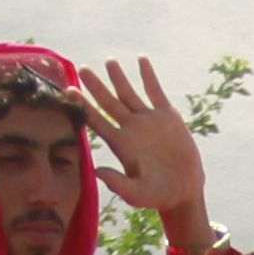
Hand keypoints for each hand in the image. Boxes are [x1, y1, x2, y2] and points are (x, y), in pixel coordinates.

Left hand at [69, 57, 215, 254]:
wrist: (184, 190)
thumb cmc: (158, 195)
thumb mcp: (137, 194)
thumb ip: (118, 184)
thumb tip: (97, 171)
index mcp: (120, 144)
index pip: (96, 120)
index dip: (83, 106)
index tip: (69, 91)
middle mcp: (131, 129)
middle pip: (108, 102)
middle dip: (95, 86)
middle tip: (82, 68)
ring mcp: (148, 120)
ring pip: (129, 94)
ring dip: (119, 77)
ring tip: (109, 61)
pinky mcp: (167, 116)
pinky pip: (155, 92)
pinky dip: (148, 76)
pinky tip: (141, 60)